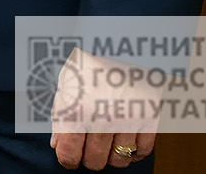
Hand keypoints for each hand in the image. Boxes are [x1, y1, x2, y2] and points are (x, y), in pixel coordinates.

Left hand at [50, 47, 159, 168]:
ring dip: (112, 157)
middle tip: (89, 150)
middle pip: (95, 161)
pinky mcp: (148, 117)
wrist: (118, 44)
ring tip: (108, 146)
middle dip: (89, 159)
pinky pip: (143, 150)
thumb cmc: (87, 66)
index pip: (69, 153)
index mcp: (76, 109)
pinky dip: (134, 152)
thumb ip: (60, 118)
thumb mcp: (66, 87)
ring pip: (119, 159)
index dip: (68, 160)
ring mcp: (127, 119)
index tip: (71, 157)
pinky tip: (126, 141)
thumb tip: (57, 145)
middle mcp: (102, 117)